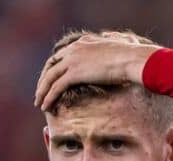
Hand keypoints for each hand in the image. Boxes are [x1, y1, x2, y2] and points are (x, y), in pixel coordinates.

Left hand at [34, 33, 160, 111]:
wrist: (132, 59)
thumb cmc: (133, 56)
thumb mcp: (122, 46)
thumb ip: (115, 45)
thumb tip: (120, 44)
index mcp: (83, 42)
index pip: (61, 54)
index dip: (54, 68)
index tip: (51, 79)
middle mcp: (74, 49)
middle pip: (51, 65)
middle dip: (43, 80)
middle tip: (40, 92)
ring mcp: (72, 60)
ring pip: (50, 77)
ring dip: (42, 91)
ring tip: (39, 103)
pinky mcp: (74, 73)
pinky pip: (55, 87)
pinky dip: (48, 97)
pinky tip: (45, 106)